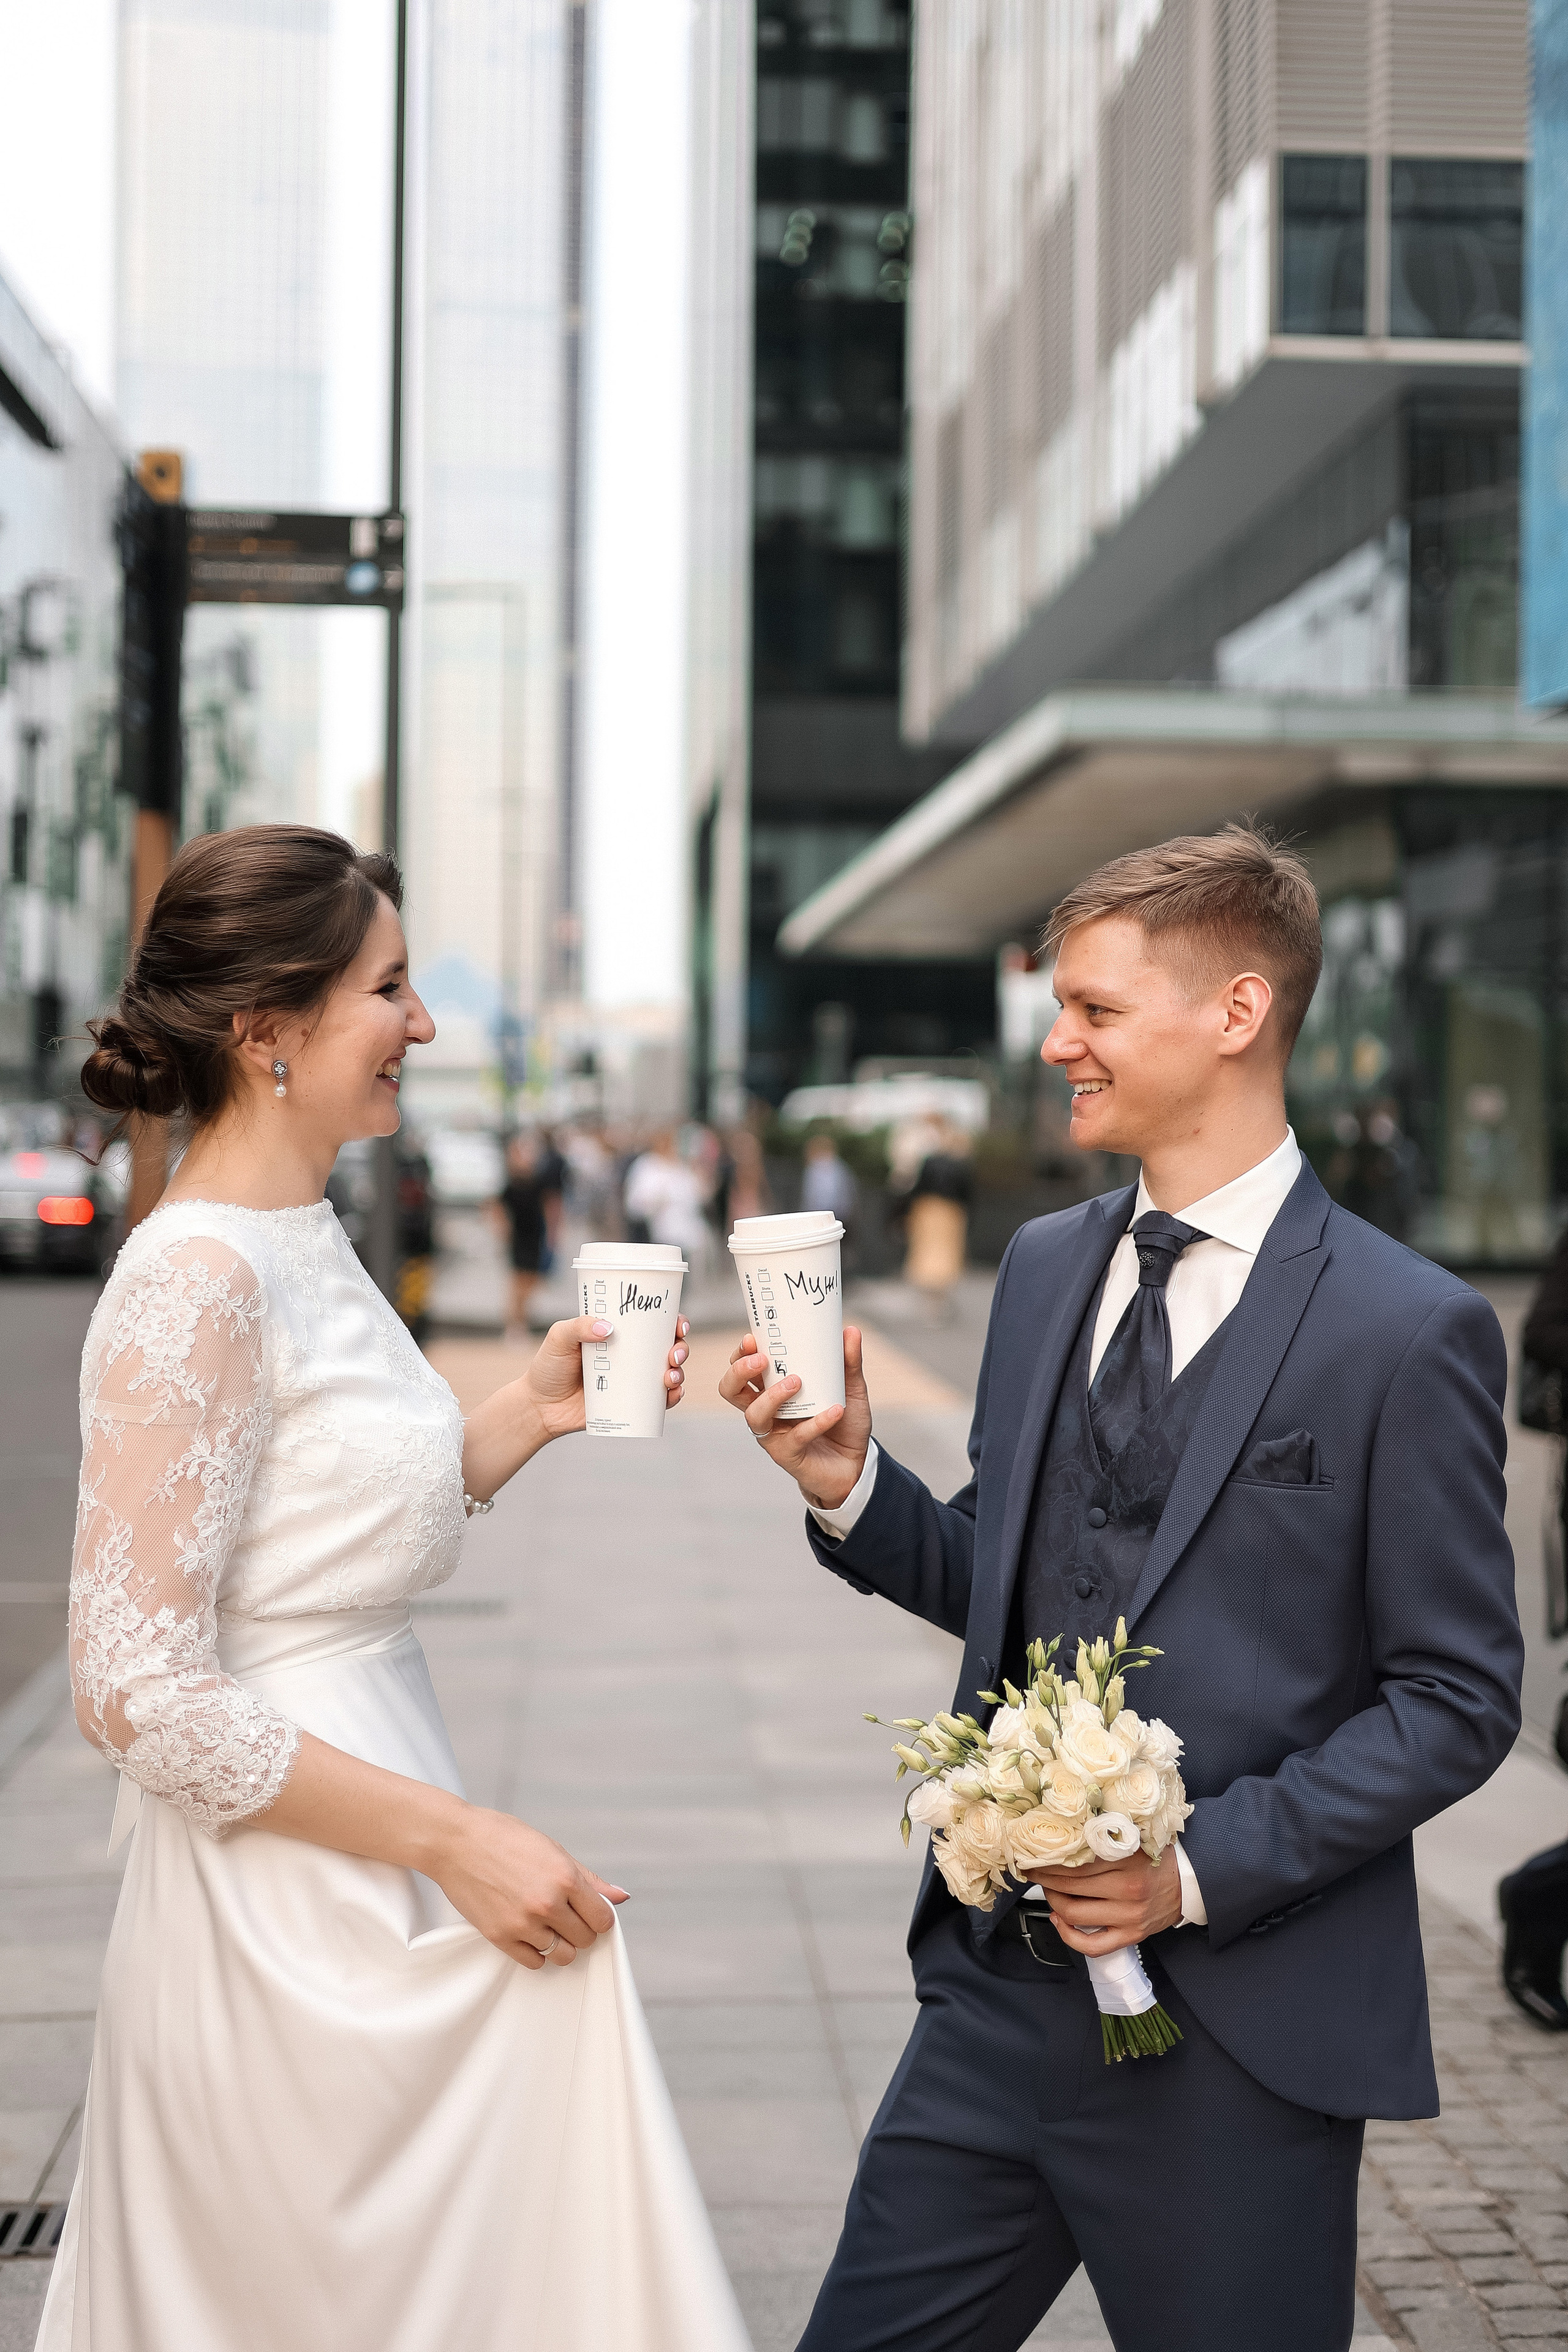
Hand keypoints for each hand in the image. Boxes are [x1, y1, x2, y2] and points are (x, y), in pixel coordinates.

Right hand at [430, 1804, 628, 1968]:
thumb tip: (621, 1897)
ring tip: (548, 1925)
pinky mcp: (500, 1937)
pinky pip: (534, 1962)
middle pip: (585, 1939)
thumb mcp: (553, 1849)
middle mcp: (547, 1903)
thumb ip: (589, 1879)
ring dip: (560, 1944)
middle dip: (581, 1929)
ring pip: (562, 1955)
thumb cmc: (505, 1838)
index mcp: (565, 1877)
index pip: (603, 1919)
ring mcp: (522, 1923)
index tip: (590, 1912)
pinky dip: (537, 1952)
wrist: (456, 1842)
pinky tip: (531, 1933)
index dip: (600, 1917)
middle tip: (566, 1915)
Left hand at [523, 1313, 689, 1440]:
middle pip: (669, 1347)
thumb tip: (608, 1328)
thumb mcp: (559, 1338)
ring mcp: (633, 1381)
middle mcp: (631, 1356)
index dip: (673, 1321)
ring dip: (679, 1373)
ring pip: (669, 1373)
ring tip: (669, 1376)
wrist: (539, 1407)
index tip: (678, 1324)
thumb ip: (578, 1327)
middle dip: (681, 1348)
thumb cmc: (548, 1367)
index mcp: (619, 1334)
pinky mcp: (630, 1404)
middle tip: (674, 1354)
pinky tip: (672, 1394)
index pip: (653, 1323)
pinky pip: (659, 1402)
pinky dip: (673, 1397)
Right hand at [717, 1324, 871, 1509]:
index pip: (743, 1369)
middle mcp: (766, 1411)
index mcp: (772, 1389)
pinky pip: (796, 1437)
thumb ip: (848, 1361)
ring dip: (772, 1396)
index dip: (740, 1354)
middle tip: (762, 1360)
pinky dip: (816, 1422)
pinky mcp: (789, 1455)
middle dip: (739, 1372)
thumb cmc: (844, 1423)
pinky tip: (835, 1410)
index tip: (751, 1338)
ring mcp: (774, 1434)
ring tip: (797, 1382)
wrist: (857, 1463)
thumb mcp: (850, 1387)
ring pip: (754, 1415)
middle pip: (731, 1390)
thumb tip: (850, 1330)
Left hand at [1024, 1845, 1182, 1956]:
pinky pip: (1092, 1946)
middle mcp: (1127, 1890)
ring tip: (1047, 1889)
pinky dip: (1069, 1936)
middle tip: (1032, 1869)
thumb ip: (1105, 1835)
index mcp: (1127, 1860)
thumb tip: (1064, 1830)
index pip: (1076, 1860)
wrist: (1188, 1884)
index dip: (1049, 1857)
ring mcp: (1128, 1917)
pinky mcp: (1130, 1936)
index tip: (1034, 1852)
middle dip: (1043, 1876)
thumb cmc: (1156, 1857)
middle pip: (1069, 1884)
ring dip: (1052, 1900)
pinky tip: (1059, 1920)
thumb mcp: (1135, 1837)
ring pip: (1074, 1913)